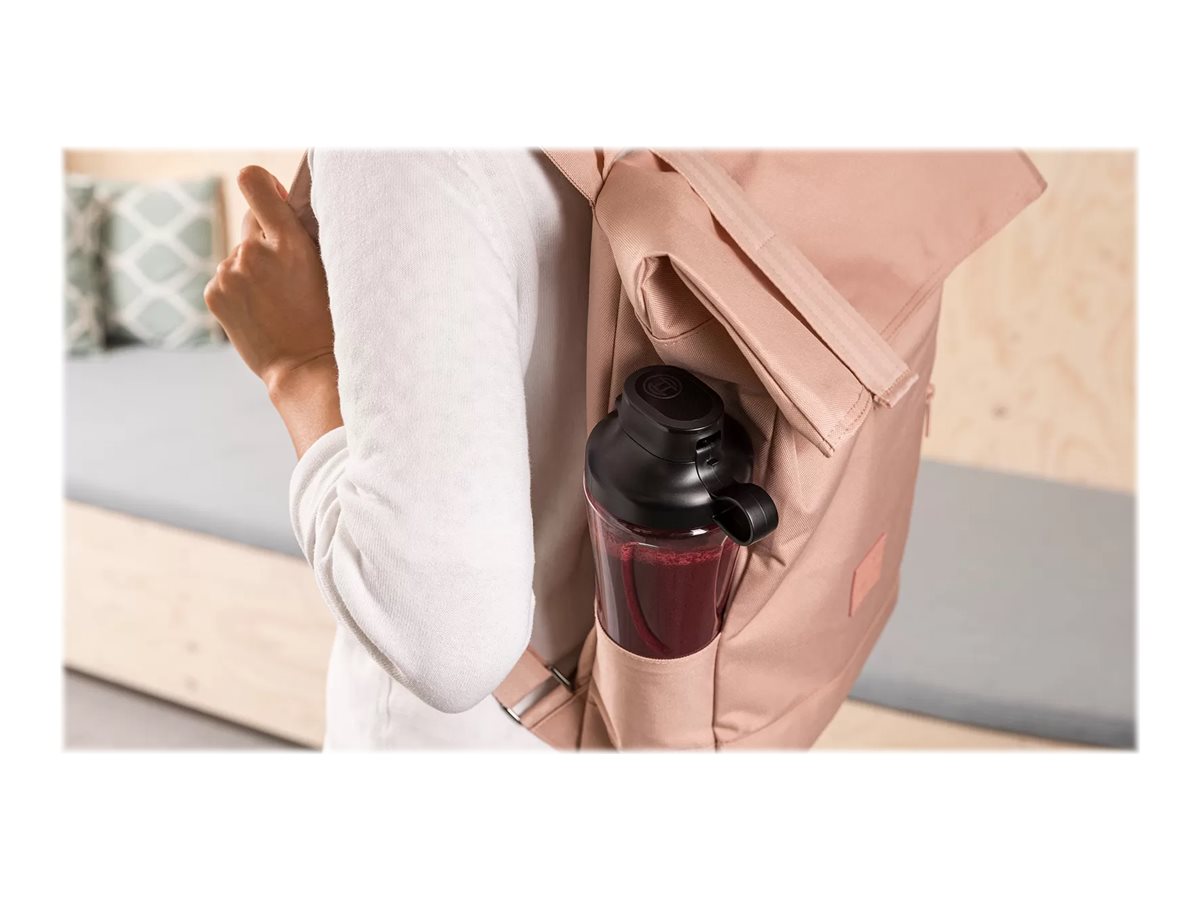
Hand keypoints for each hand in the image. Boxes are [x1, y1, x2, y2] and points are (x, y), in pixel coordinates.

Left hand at [204, 166, 333, 397]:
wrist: (306, 368)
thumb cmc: (328, 321)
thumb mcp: (329, 270)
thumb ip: (304, 234)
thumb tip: (282, 200)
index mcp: (288, 241)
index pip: (253, 181)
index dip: (262, 184)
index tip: (274, 200)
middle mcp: (253, 252)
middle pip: (251, 222)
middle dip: (266, 239)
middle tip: (288, 274)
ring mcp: (230, 273)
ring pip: (240, 255)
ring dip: (254, 269)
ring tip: (277, 302)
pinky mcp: (214, 293)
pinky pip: (226, 277)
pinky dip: (240, 290)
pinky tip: (260, 312)